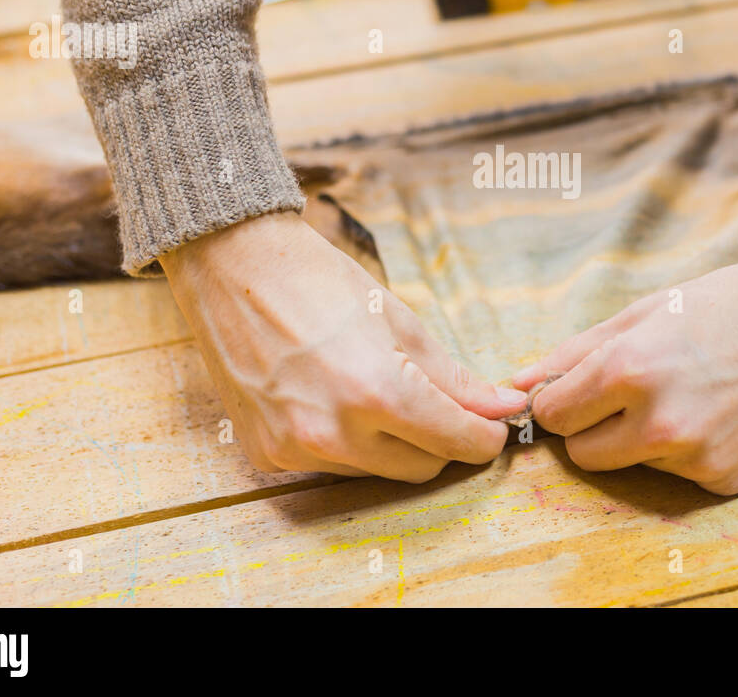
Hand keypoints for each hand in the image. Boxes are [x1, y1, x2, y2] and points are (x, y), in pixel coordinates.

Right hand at [161, 211, 525, 480]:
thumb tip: (505, 406)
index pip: (458, 442)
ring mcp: (296, 450)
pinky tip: (333, 398)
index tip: (493, 423)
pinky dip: (346, 442)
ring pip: (377, 471)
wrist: (232, 266)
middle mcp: (335, 434)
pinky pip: (330, 466)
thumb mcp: (399, 321)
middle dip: (443, 440)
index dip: (486, 435)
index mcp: (378, 394)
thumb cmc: (318, 281)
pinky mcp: (267, 455)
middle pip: (423, 467)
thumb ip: (455, 377)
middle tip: (442, 404)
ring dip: (393, 443)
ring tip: (376, 389)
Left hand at [512, 254, 737, 494]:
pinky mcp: (721, 480)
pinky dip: (685, 451)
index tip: (581, 388)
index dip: (562, 399)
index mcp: (628, 370)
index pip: (554, 414)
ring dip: (640, 438)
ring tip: (683, 395)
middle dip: (593, 425)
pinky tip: (714, 414)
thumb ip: (576, 351)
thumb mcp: (645, 312)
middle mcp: (657, 422)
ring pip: (629, 464)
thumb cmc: (725, 308)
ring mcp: (691, 456)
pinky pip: (676, 474)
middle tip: (630, 393)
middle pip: (583, 452)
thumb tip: (519, 382)